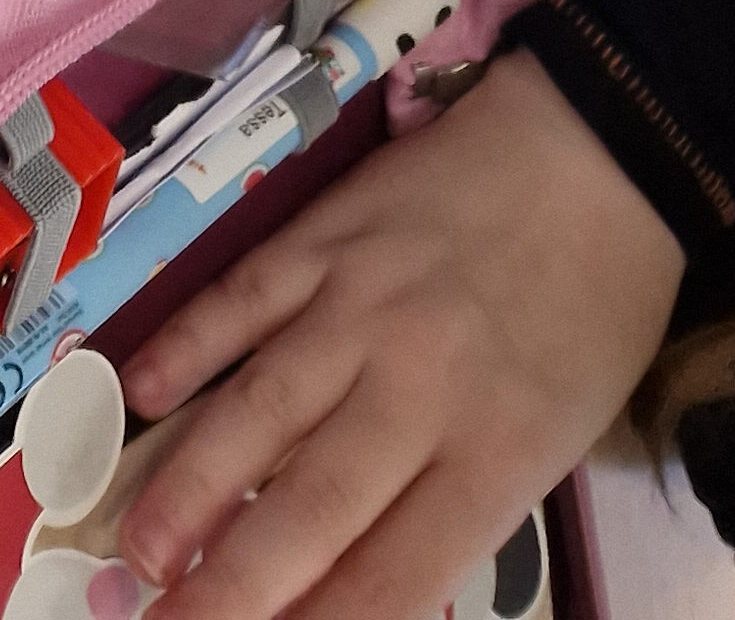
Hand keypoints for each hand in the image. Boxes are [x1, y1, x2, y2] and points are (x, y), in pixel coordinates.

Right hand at [117, 52, 684, 619]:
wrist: (595, 157)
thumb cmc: (588, 319)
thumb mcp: (551, 441)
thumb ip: (455, 507)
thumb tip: (348, 582)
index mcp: (494, 457)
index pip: (390, 578)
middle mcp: (419, 390)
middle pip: (309, 511)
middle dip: (229, 588)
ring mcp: (359, 304)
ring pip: (258, 411)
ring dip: (190, 486)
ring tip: (139, 552)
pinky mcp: (321, 233)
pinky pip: (239, 299)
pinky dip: (184, 347)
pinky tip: (141, 397)